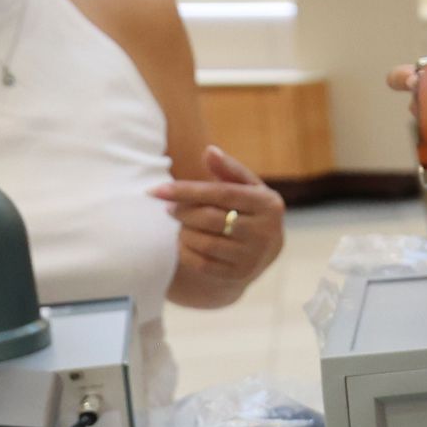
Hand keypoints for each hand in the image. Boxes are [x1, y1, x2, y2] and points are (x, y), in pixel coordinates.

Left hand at [153, 146, 284, 304]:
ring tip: (181, 225)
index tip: (156, 190)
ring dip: (183, 232)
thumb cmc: (248, 210)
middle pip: (210, 218)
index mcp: (269, 204)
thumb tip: (209, 151)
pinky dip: (186, 251)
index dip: (187, 191)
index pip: (222, 194)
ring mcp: (253, 256)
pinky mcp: (239, 275)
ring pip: (203, 241)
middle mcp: (266, 231)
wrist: (263, 252)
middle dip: (182, 212)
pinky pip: (200, 263)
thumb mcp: (247, 188)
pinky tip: (184, 243)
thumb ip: (229, 169)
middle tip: (168, 208)